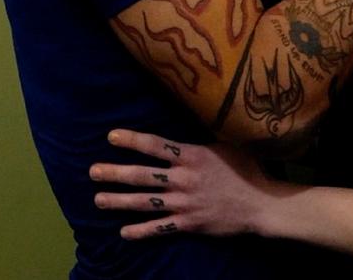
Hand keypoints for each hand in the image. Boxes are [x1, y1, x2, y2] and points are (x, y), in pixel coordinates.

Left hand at [89, 129, 274, 239]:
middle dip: (115, 173)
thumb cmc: (246, 170)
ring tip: (98, 199)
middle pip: (142, 175)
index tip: (111, 136)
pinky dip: (140, 231)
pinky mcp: (188, 224)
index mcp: (191, 156)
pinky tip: (123, 231)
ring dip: (119, 201)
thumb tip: (194, 122)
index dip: (132, 140)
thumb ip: (204, 141)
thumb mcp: (226, 146)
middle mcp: (183, 179)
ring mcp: (183, 203)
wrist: (259, 204)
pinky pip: (159, 228)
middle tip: (93, 171)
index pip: (155, 145)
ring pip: (144, 202)